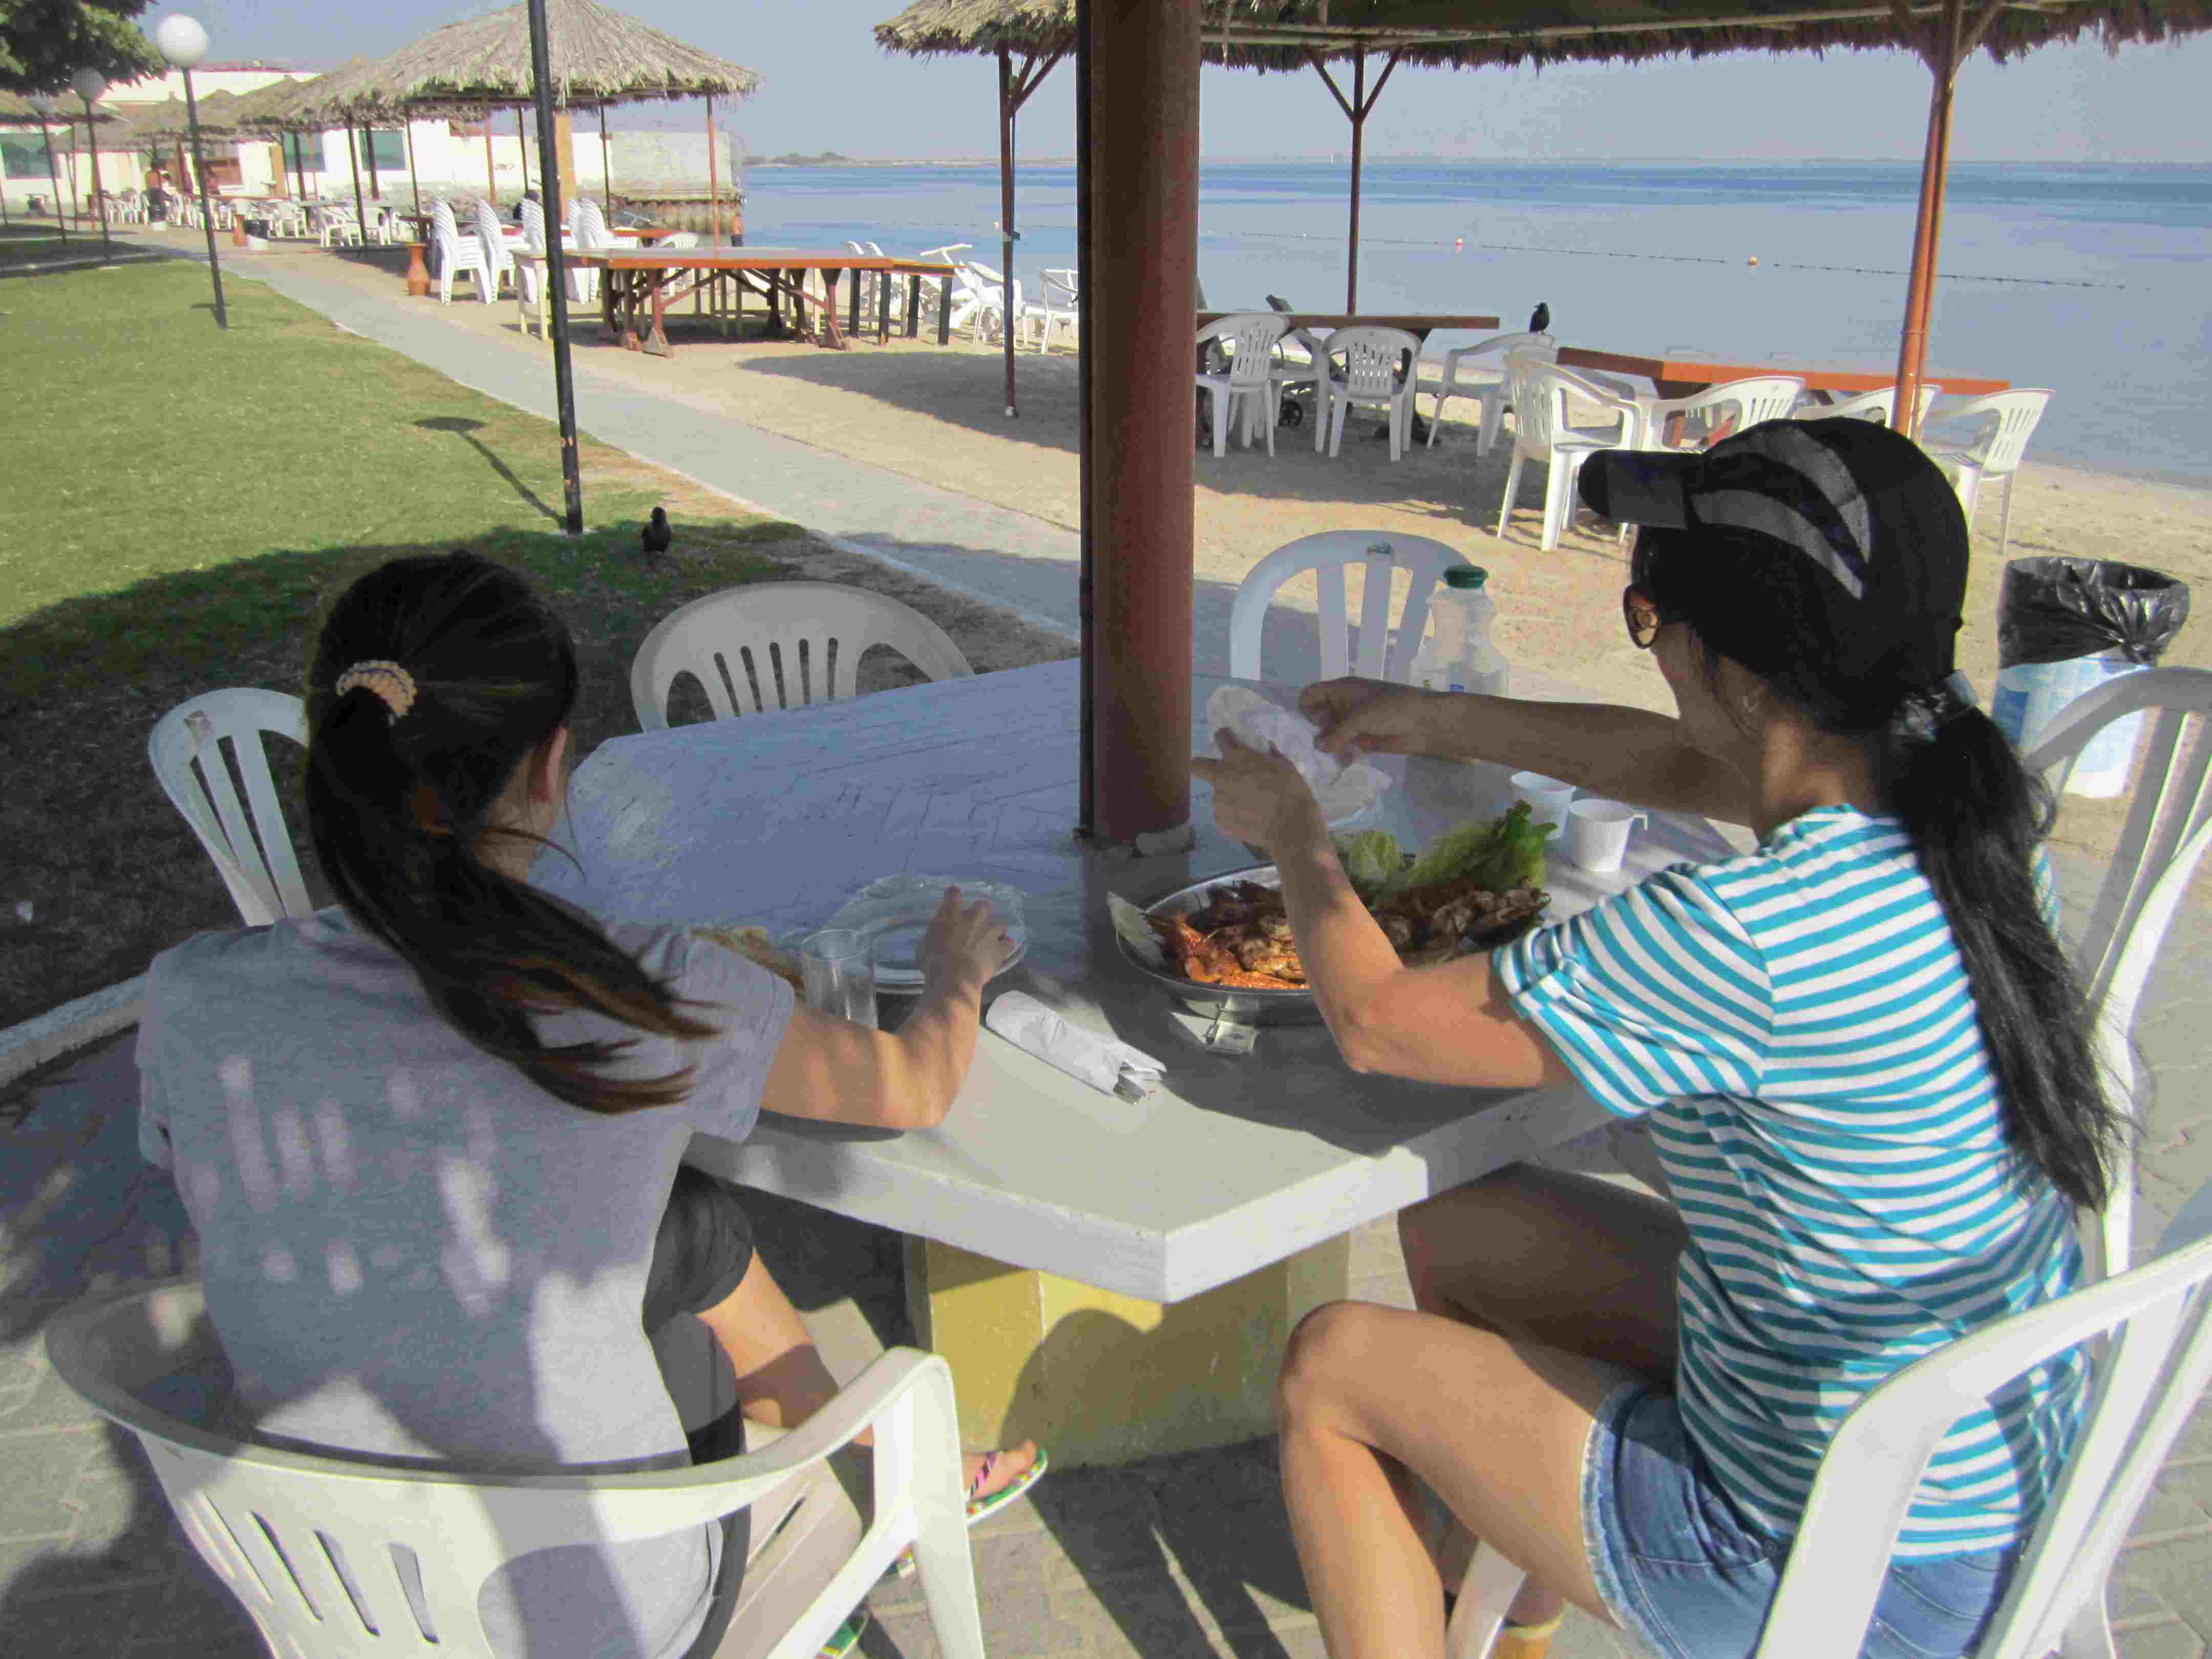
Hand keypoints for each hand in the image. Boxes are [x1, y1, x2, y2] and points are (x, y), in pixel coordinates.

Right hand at [919, 887, 1015, 995]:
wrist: (954, 977)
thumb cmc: (933, 961)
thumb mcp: (924, 944)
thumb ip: (934, 934)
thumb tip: (938, 933)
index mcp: (951, 915)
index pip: (953, 895)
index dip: (954, 894)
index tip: (954, 895)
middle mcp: (973, 918)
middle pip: (983, 904)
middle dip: (980, 911)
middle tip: (976, 922)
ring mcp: (989, 932)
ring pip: (1000, 924)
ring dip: (994, 930)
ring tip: (990, 939)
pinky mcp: (1000, 948)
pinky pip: (1009, 942)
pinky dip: (1005, 945)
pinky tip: (1000, 950)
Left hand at [1192, 729, 1328, 853]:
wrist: (1289, 826)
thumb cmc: (1290, 791)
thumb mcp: (1285, 765)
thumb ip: (1270, 755)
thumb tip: (1266, 748)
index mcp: (1237, 757)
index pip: (1221, 737)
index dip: (1225, 737)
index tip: (1230, 741)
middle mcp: (1221, 776)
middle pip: (1197, 766)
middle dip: (1202, 765)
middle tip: (1219, 772)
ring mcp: (1218, 800)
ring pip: (1217, 793)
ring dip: (1228, 794)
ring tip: (1249, 805)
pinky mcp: (1220, 820)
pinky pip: (1224, 813)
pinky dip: (1233, 814)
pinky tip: (1249, 818)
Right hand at [1299, 676, 1426, 760]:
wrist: (1425, 723)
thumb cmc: (1393, 709)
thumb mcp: (1361, 717)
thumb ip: (1337, 732)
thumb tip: (1319, 747)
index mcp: (1342, 690)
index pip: (1312, 694)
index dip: (1307, 708)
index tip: (1316, 724)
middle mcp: (1344, 705)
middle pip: (1317, 716)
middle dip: (1314, 732)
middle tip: (1318, 748)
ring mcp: (1353, 724)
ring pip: (1330, 734)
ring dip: (1327, 746)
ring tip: (1330, 758)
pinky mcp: (1362, 740)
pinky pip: (1344, 747)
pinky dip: (1340, 755)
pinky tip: (1343, 762)